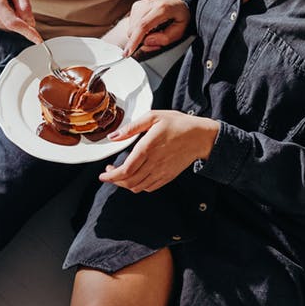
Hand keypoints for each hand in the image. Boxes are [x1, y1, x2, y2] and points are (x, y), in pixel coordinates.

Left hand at [100, 110, 218, 192]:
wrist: (201, 136)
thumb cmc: (178, 124)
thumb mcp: (154, 117)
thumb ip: (132, 127)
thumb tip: (113, 136)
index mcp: (148, 148)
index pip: (125, 170)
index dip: (111, 175)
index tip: (103, 174)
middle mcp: (154, 163)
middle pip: (129, 181)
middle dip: (115, 180)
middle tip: (109, 172)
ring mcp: (162, 172)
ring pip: (138, 187)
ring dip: (125, 184)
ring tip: (120, 175)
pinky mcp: (168, 176)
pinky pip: (149, 188)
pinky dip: (138, 186)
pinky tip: (136, 177)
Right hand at [124, 0, 190, 57]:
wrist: (176, 0)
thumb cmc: (179, 14)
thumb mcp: (180, 29)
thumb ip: (166, 38)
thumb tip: (147, 41)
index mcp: (162, 9)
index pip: (143, 26)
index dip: (134, 40)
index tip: (128, 52)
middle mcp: (149, 4)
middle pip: (134, 29)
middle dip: (141, 41)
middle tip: (156, 42)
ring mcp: (140, 4)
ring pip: (131, 28)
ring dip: (140, 36)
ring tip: (154, 32)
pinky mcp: (136, 6)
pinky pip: (131, 25)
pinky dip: (138, 30)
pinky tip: (149, 27)